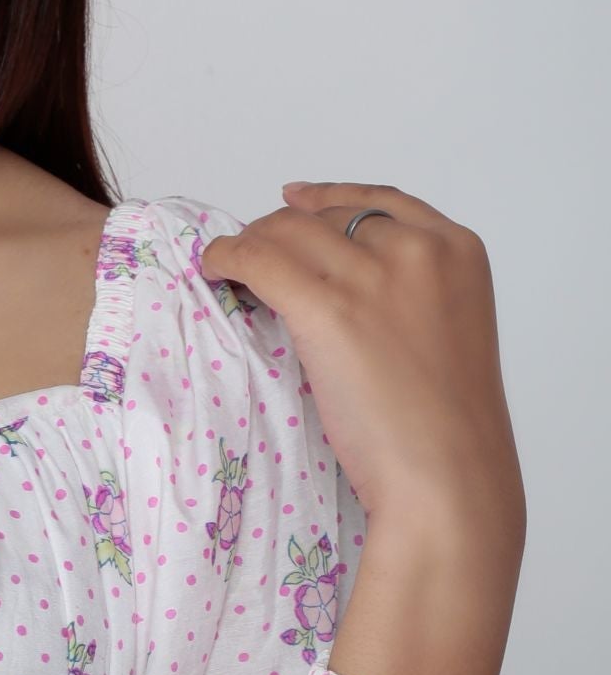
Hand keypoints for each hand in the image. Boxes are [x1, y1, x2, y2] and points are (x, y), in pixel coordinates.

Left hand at [198, 181, 525, 674]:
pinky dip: (229, 258)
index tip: (294, 199)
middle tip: (253, 256)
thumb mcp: (448, 337)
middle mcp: (418, 250)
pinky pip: (260, 260)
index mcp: (459, 251)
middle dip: (284, 231)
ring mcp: (374, 275)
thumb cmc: (447, 429)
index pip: (383, 202)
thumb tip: (345, 288)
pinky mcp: (328, 308)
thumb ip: (411, 299)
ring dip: (250, 243)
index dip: (330, 199)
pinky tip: (215, 270)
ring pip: (287, 232)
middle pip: (328, 217)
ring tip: (227, 266)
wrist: (448, 475)